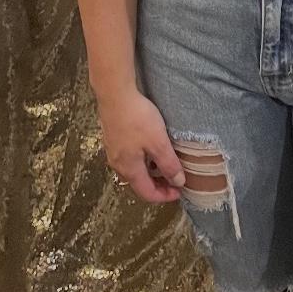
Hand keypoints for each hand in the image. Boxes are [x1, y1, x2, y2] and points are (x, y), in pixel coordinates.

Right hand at [95, 87, 185, 204]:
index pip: (147, 193)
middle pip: (139, 183)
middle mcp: (118, 164)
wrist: (115, 94)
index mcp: (129, 169)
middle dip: (157, 185)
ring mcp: (113, 151)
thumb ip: (168, 163)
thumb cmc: (137, 118)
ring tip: (165, 164)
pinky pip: (129, 157)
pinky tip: (150, 148)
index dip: (164, 196)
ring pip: (133, 170)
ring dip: (150, 172)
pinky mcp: (113, 138)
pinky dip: (142, 160)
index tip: (179, 192)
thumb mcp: (158, 142)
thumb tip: (178, 182)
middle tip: (174, 179)